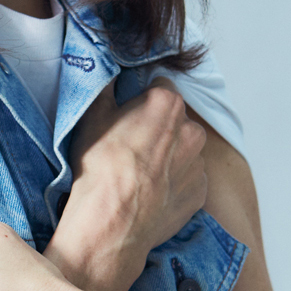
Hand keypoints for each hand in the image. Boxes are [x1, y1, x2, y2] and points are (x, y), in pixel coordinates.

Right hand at [49, 78, 206, 290]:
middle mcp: (191, 130)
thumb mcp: (91, 116)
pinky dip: (173, 183)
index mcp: (167, 104)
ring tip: (139, 173)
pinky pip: (187, 179)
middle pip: (174, 119)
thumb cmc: (100, 166)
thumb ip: (103, 87)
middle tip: (130, 145)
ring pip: (182, 150)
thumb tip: (102, 69)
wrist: (112, 221)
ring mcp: (198, 164)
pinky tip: (150, 192)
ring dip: (167, 155)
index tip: (125, 114)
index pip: (158, 87)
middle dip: (157, 127)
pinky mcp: (200, 193)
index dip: (140, 99)